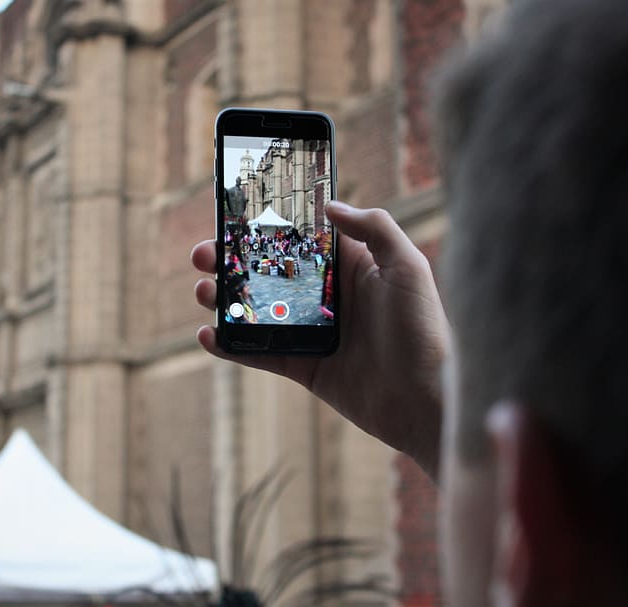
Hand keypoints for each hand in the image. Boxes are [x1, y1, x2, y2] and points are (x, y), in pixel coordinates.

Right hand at [192, 201, 448, 478]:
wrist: (425, 402)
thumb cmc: (423, 330)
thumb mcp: (408, 267)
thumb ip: (374, 227)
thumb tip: (329, 205)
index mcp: (350, 267)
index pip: (300, 239)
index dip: (266, 227)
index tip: (234, 216)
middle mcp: (328, 296)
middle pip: (268, 271)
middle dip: (232, 261)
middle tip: (203, 254)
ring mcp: (313, 332)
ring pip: (257, 310)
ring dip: (225, 299)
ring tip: (202, 291)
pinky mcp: (304, 366)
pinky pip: (258, 352)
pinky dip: (230, 345)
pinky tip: (208, 335)